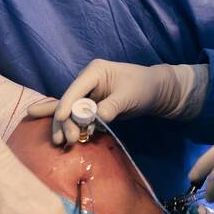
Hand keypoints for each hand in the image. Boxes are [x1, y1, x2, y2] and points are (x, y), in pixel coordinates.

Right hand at [26, 59, 205, 145]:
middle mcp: (87, 81)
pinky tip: (57, 134)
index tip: (60, 120)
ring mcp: (87, 93)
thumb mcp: (129, 96)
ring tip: (59, 142)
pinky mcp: (91, 105)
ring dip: (65, 126)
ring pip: (70, 111)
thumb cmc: (144, 87)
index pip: (75, 89)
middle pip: (69, 102)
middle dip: (65, 121)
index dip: (66, 105)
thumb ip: (112, 106)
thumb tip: (96, 118)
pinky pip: (76, 116)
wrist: (155, 91)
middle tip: (66, 140)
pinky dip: (70, 125)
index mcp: (94, 71)